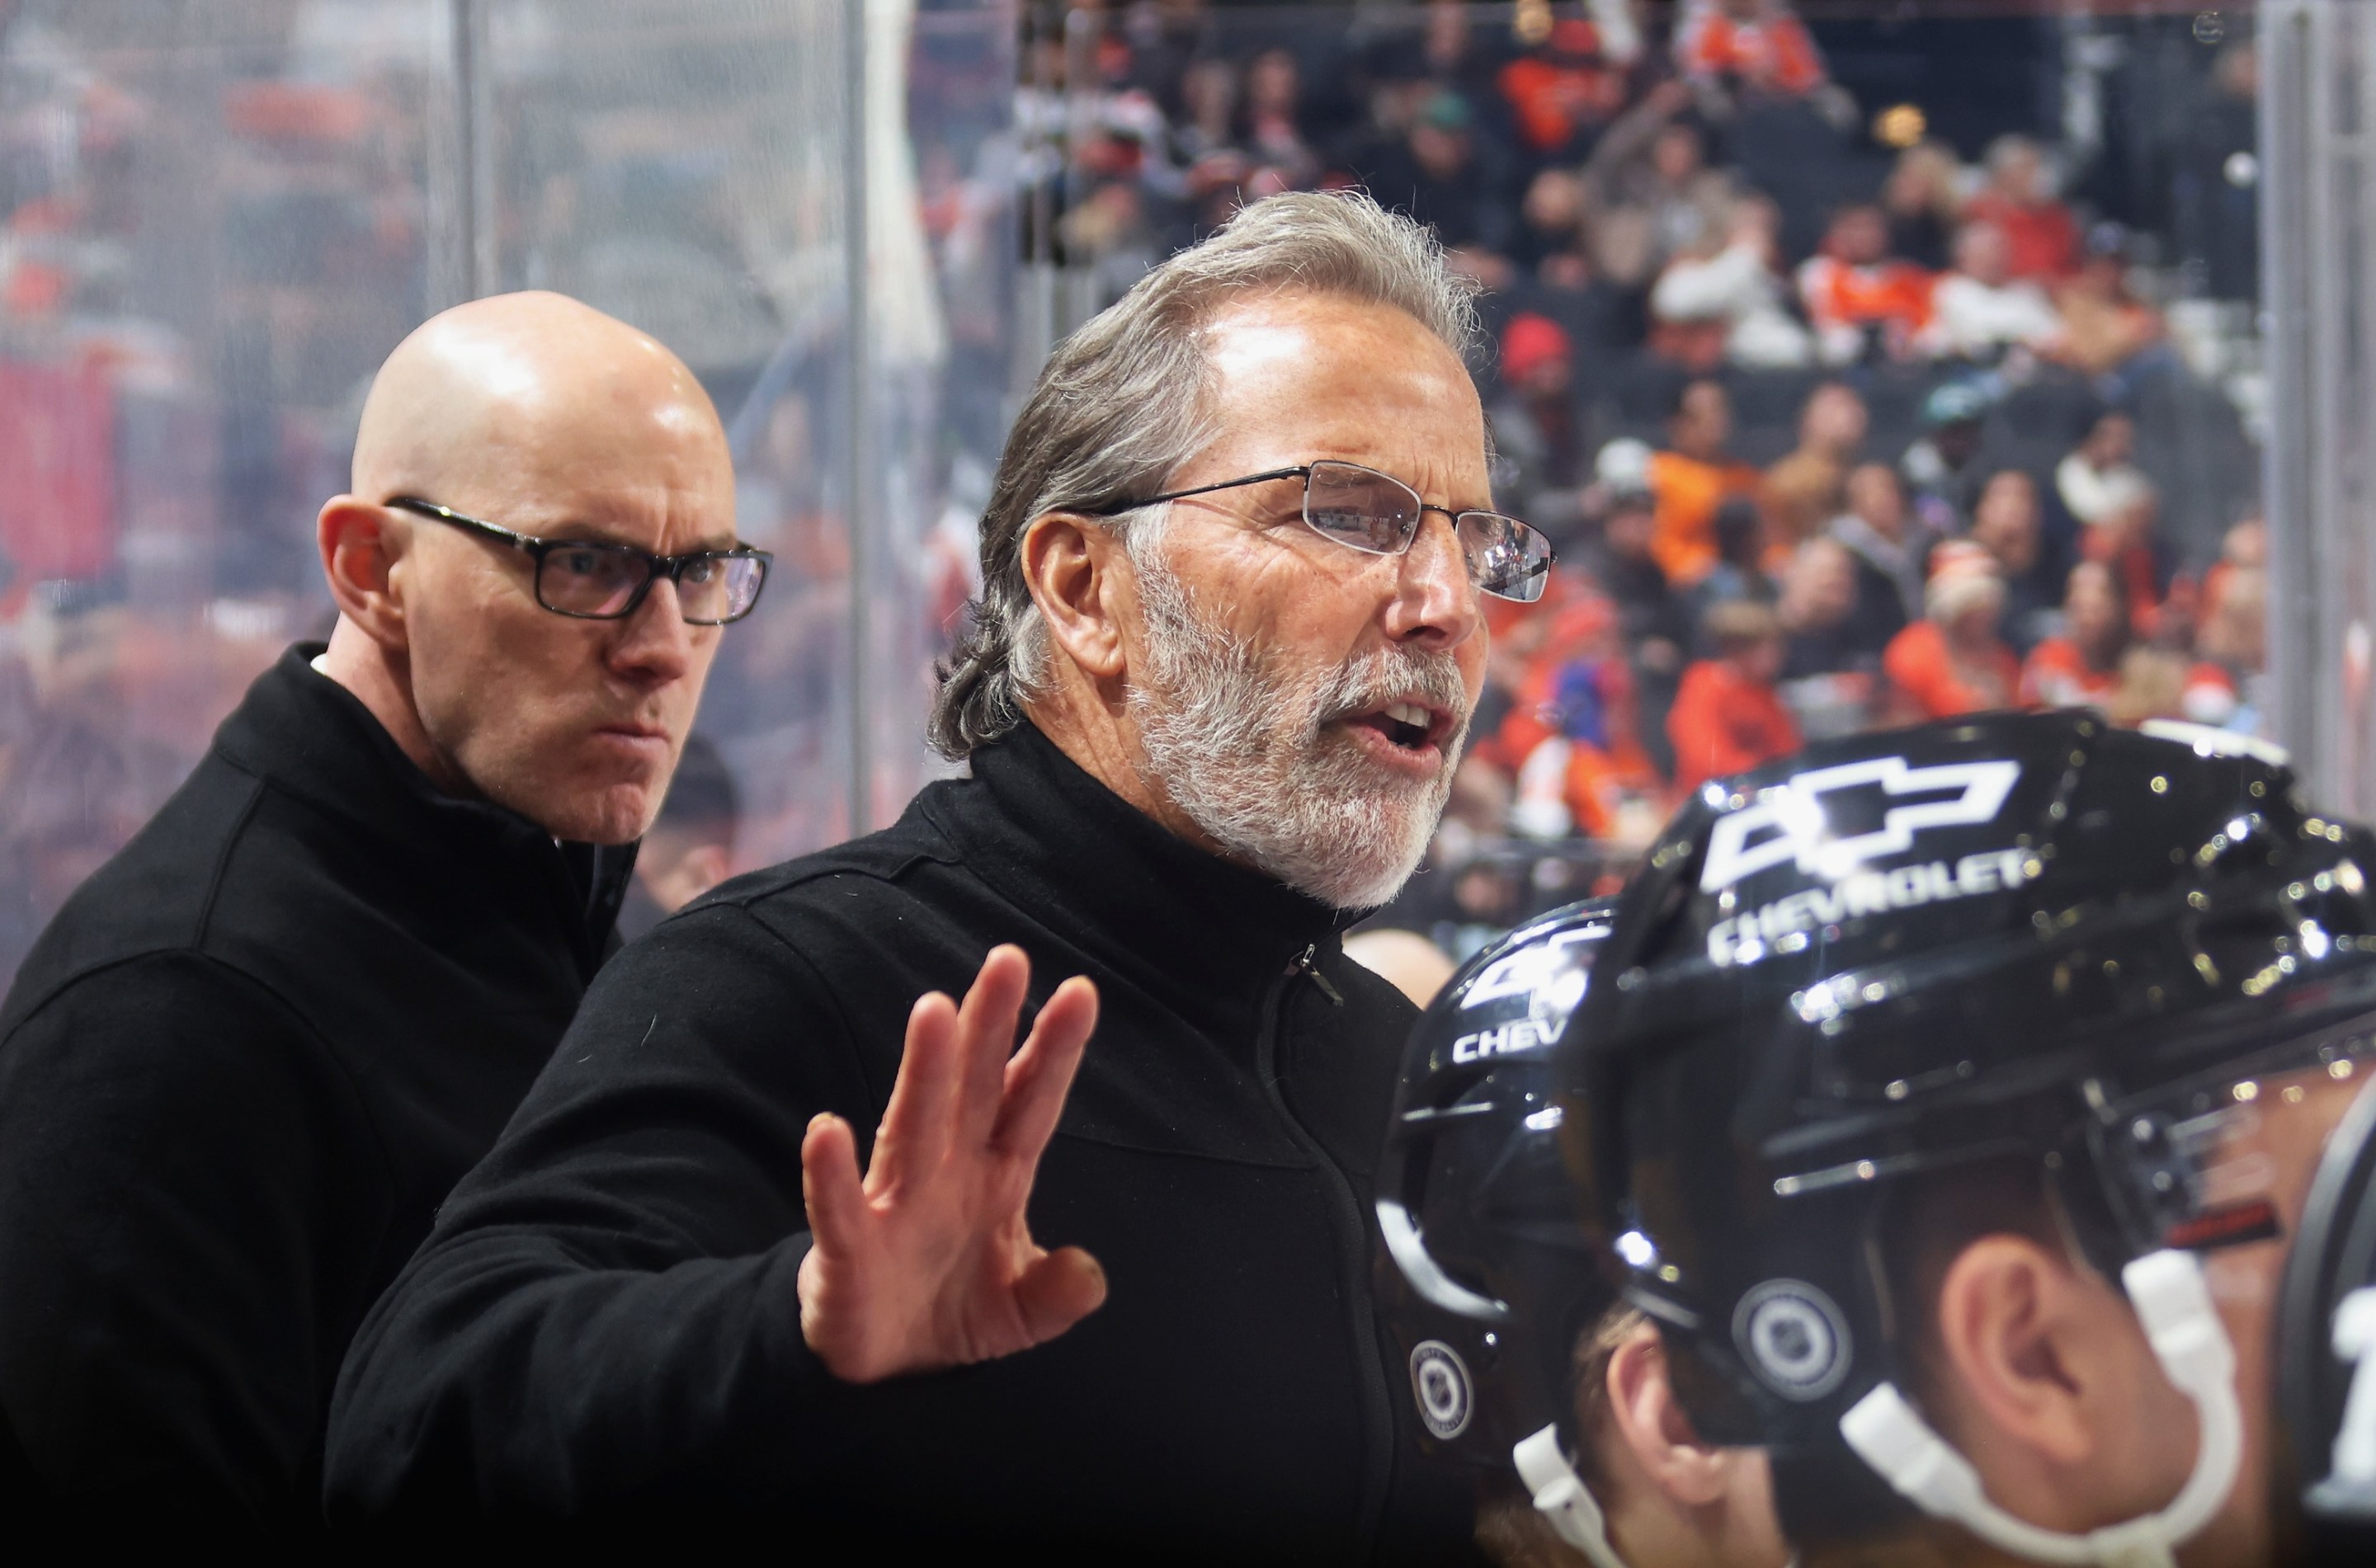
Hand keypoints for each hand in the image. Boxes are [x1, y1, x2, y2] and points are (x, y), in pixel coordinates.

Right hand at [797, 945, 1103, 1382]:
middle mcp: (947, 1173)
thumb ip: (1056, 1296)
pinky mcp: (848, 1248)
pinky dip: (831, 1172)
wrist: (885, 1367)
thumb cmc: (956, 1311)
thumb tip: (1090, 1275)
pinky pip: (839, 1205)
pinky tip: (827, 1131)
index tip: (1080, 991)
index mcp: (997, 1177)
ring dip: (924, 1071)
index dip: (1052, 1050)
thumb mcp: (1021, 1315)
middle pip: (973, 1089)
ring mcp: (895, 1204)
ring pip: (912, 1125)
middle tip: (1009, 960)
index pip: (1028, 1102)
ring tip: (934, 1010)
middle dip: (990, 1027)